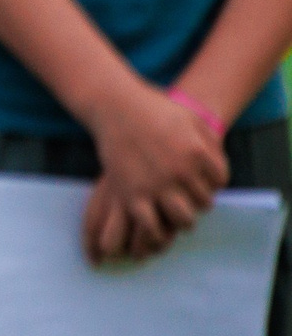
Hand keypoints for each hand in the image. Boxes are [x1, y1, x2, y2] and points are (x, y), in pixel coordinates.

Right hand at [80, 79, 227, 262]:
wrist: (115, 106)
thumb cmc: (153, 109)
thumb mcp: (191, 119)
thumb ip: (210, 143)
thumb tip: (219, 171)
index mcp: (197, 153)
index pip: (220, 181)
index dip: (212, 182)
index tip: (198, 178)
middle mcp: (180, 171)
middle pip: (204, 203)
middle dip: (197, 201)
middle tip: (186, 196)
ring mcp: (156, 184)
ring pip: (183, 219)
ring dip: (182, 218)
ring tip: (173, 211)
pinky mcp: (131, 194)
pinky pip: (152, 226)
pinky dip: (157, 229)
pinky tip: (153, 217)